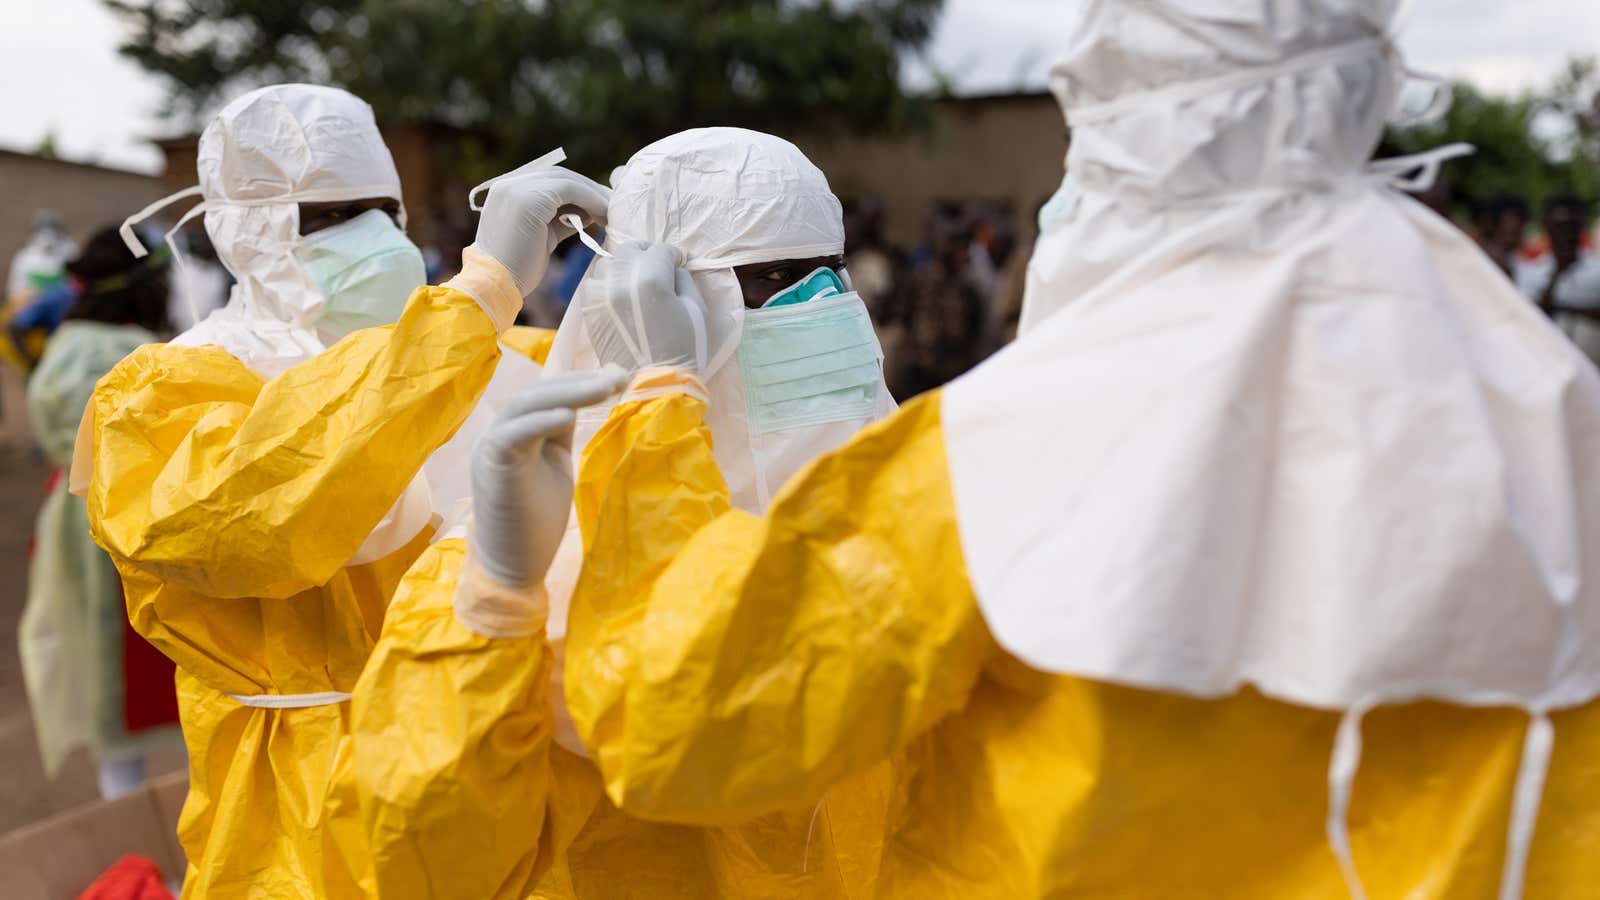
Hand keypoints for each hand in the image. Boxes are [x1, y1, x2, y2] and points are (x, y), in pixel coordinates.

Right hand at [468, 370, 626, 591]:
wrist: (512, 567)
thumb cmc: (534, 522)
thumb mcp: (555, 467)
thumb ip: (560, 435)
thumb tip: (580, 402)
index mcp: (517, 432)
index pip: (545, 392)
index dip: (578, 378)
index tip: (618, 372)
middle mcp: (500, 432)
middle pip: (537, 392)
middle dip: (580, 381)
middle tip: (620, 377)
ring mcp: (491, 447)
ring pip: (526, 404)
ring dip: (568, 392)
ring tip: (605, 387)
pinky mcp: (491, 466)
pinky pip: (512, 434)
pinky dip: (540, 421)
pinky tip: (568, 414)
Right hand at [471, 165, 610, 294]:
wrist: (495, 286)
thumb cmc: (516, 270)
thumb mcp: (541, 236)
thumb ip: (560, 219)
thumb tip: (589, 212)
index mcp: (507, 192)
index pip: (548, 180)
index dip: (577, 189)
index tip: (600, 204)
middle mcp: (509, 184)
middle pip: (558, 176)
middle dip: (588, 189)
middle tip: (611, 205)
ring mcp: (517, 189)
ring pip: (565, 180)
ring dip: (593, 194)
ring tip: (611, 212)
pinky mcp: (529, 198)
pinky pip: (569, 189)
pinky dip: (590, 199)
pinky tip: (603, 214)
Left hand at [580, 242, 707, 374]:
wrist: (654, 386)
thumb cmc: (684, 349)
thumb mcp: (697, 310)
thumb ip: (684, 280)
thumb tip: (672, 268)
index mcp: (651, 279)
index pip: (661, 250)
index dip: (674, 255)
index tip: (678, 263)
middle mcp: (621, 281)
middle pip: (631, 250)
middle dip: (647, 255)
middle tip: (657, 267)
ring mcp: (601, 296)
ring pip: (609, 264)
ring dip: (625, 268)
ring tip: (636, 282)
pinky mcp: (590, 312)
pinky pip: (594, 285)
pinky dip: (607, 285)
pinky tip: (619, 297)